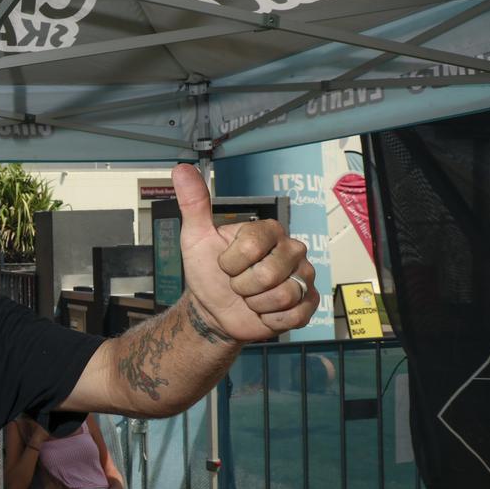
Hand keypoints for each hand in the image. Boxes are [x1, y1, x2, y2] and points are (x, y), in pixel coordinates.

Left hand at [173, 163, 319, 341]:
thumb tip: (181, 169)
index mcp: (268, 230)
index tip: (225, 264)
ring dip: (255, 303)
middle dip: (242, 286)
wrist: (214, 309)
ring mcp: (303, 276)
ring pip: (281, 296)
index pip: (252, 246)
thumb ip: (193, 204)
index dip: (230, 263)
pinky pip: (292, 315)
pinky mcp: (307, 303)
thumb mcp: (195, 238)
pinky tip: (263, 311)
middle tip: (238, 283)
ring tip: (250, 296)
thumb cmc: (208, 272)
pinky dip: (269, 319)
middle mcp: (292, 249)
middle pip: (269, 274)